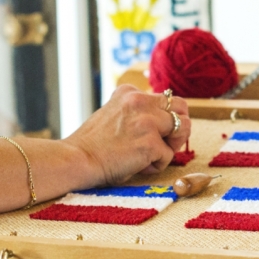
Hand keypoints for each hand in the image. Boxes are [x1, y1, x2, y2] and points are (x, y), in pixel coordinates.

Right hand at [63, 84, 189, 184]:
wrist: (76, 160)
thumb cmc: (92, 146)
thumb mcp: (113, 115)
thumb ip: (135, 113)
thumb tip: (166, 123)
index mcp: (129, 92)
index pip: (165, 100)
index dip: (163, 119)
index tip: (148, 133)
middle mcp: (140, 100)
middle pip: (182, 107)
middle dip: (177, 127)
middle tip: (162, 144)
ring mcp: (147, 121)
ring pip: (182, 129)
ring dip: (170, 145)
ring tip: (149, 156)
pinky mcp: (151, 142)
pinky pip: (168, 155)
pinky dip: (156, 166)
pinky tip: (136, 166)